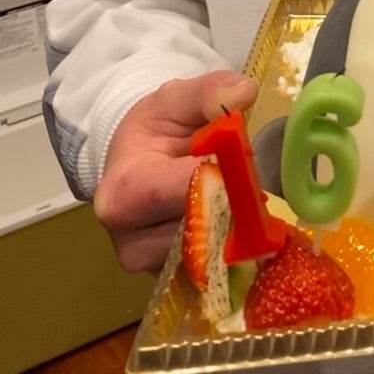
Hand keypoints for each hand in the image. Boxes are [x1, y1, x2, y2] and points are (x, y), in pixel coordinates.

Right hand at [93, 69, 256, 273]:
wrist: (132, 162)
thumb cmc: (154, 130)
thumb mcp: (176, 99)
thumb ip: (209, 92)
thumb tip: (242, 95)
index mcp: (124, 191)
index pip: (187, 191)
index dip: (226, 175)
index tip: (247, 158)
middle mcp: (132, 241)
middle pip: (206, 227)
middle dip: (236, 200)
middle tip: (248, 176)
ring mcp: (152, 268)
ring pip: (216, 248)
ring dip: (235, 220)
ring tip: (231, 191)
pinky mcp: (173, 280)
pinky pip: (216, 264)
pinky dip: (232, 239)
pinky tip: (230, 214)